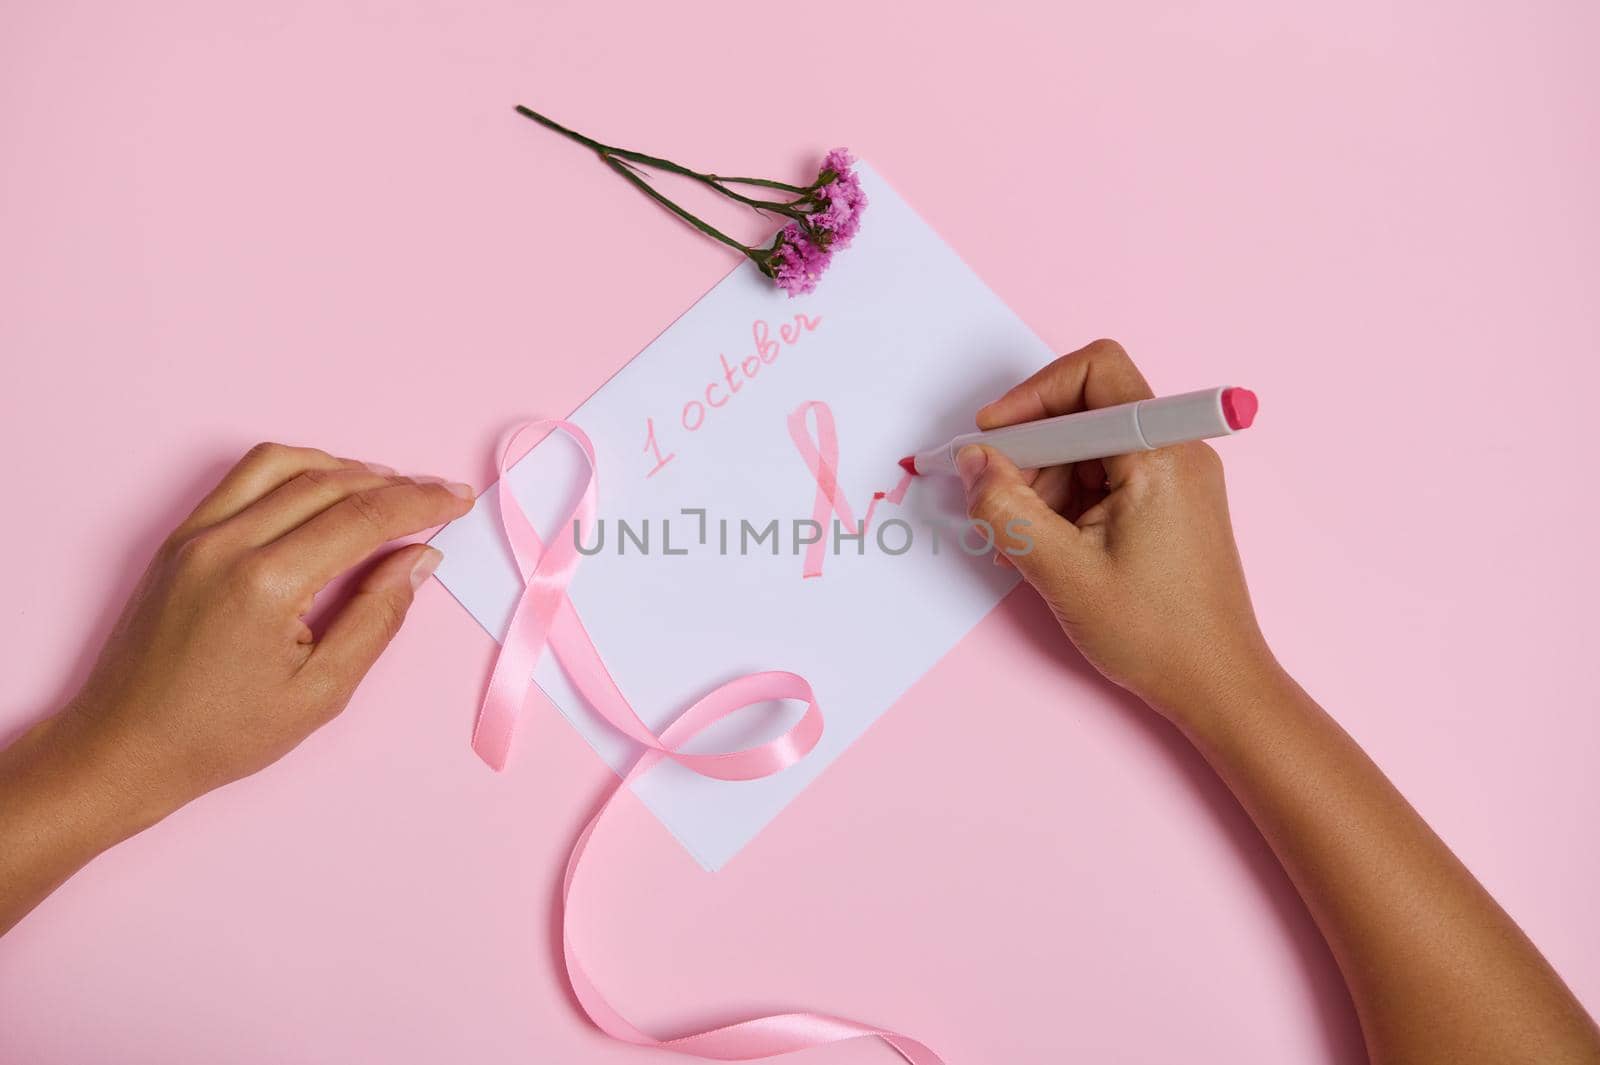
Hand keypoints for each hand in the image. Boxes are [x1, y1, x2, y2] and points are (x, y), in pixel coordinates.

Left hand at [53, 442, 473, 825]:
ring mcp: (195, 534)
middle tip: (439, 496)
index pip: (362, 517)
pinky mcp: (179, 538)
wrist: (124, 748)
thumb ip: (378, 618)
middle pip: (330, 483)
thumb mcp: (321, 693)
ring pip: (285, 464)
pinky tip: (324, 493)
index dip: (421, 502)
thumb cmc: (222, 734)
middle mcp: (227, 543)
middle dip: (395, 484)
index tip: (460, 499)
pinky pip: (245, 478)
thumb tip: (419, 559)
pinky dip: (296, 472)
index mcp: (266, 584)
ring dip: (344, 468)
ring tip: (386, 491)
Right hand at [960, 340, 1274, 720]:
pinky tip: (1049, 545)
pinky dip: (1067, 501)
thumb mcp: (1061, 571)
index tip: (993, 438)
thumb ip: (1006, 509)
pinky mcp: (1170, 502)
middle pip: (1085, 411)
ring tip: (1024, 541)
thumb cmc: (1155, 634)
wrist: (1216, 684)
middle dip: (1031, 452)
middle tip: (998, 504)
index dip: (1032, 396)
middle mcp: (1177, 452)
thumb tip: (972, 463)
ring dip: (1043, 483)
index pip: (1094, 371)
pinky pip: (1105, 476)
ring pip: (1088, 447)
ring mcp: (1177, 477)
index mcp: (1159, 455)